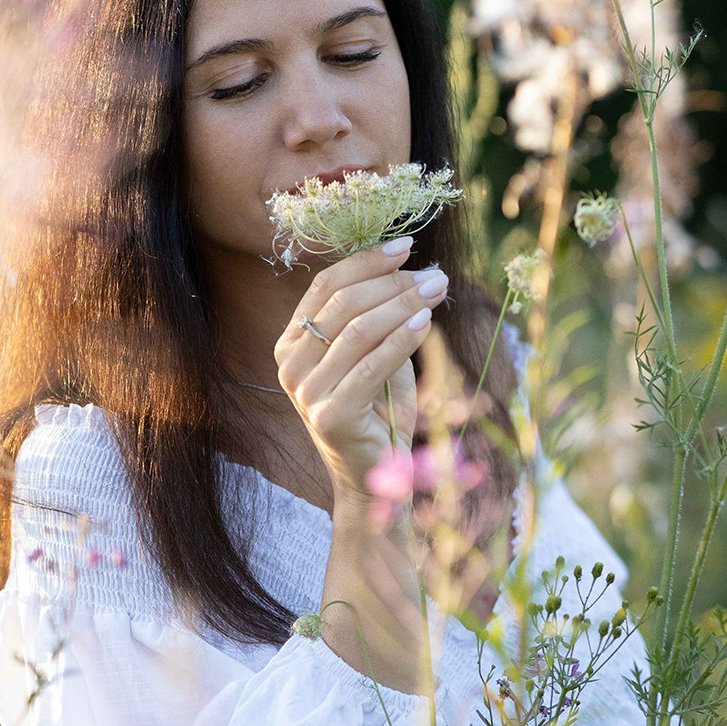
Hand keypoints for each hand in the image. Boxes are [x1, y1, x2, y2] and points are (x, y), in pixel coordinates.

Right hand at [272, 238, 449, 504]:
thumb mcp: (377, 356)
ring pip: (356, 330)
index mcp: (292, 344)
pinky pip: (370, 366)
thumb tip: (413, 272)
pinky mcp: (328, 415)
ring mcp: (305, 392)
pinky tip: (426, 323)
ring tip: (436, 292)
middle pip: (342, 304)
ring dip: (402, 305)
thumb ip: (381, 319)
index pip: (324, 287)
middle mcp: (290, 366)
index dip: (364, 262)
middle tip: (434, 275)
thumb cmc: (379, 414)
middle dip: (392, 283)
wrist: (375, 479)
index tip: (406, 247)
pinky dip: (401, 340)